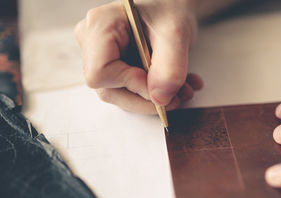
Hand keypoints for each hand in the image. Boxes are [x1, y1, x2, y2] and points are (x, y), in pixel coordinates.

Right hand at [75, 1, 202, 113]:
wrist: (172, 6)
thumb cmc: (169, 8)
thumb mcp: (176, 33)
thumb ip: (170, 67)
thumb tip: (160, 100)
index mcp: (100, 26)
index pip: (100, 74)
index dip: (132, 85)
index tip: (159, 85)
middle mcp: (92, 43)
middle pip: (109, 90)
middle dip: (148, 99)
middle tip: (179, 96)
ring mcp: (100, 57)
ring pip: (121, 95)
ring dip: (155, 99)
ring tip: (183, 89)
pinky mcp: (113, 68)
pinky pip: (129, 92)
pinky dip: (155, 94)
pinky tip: (177, 86)